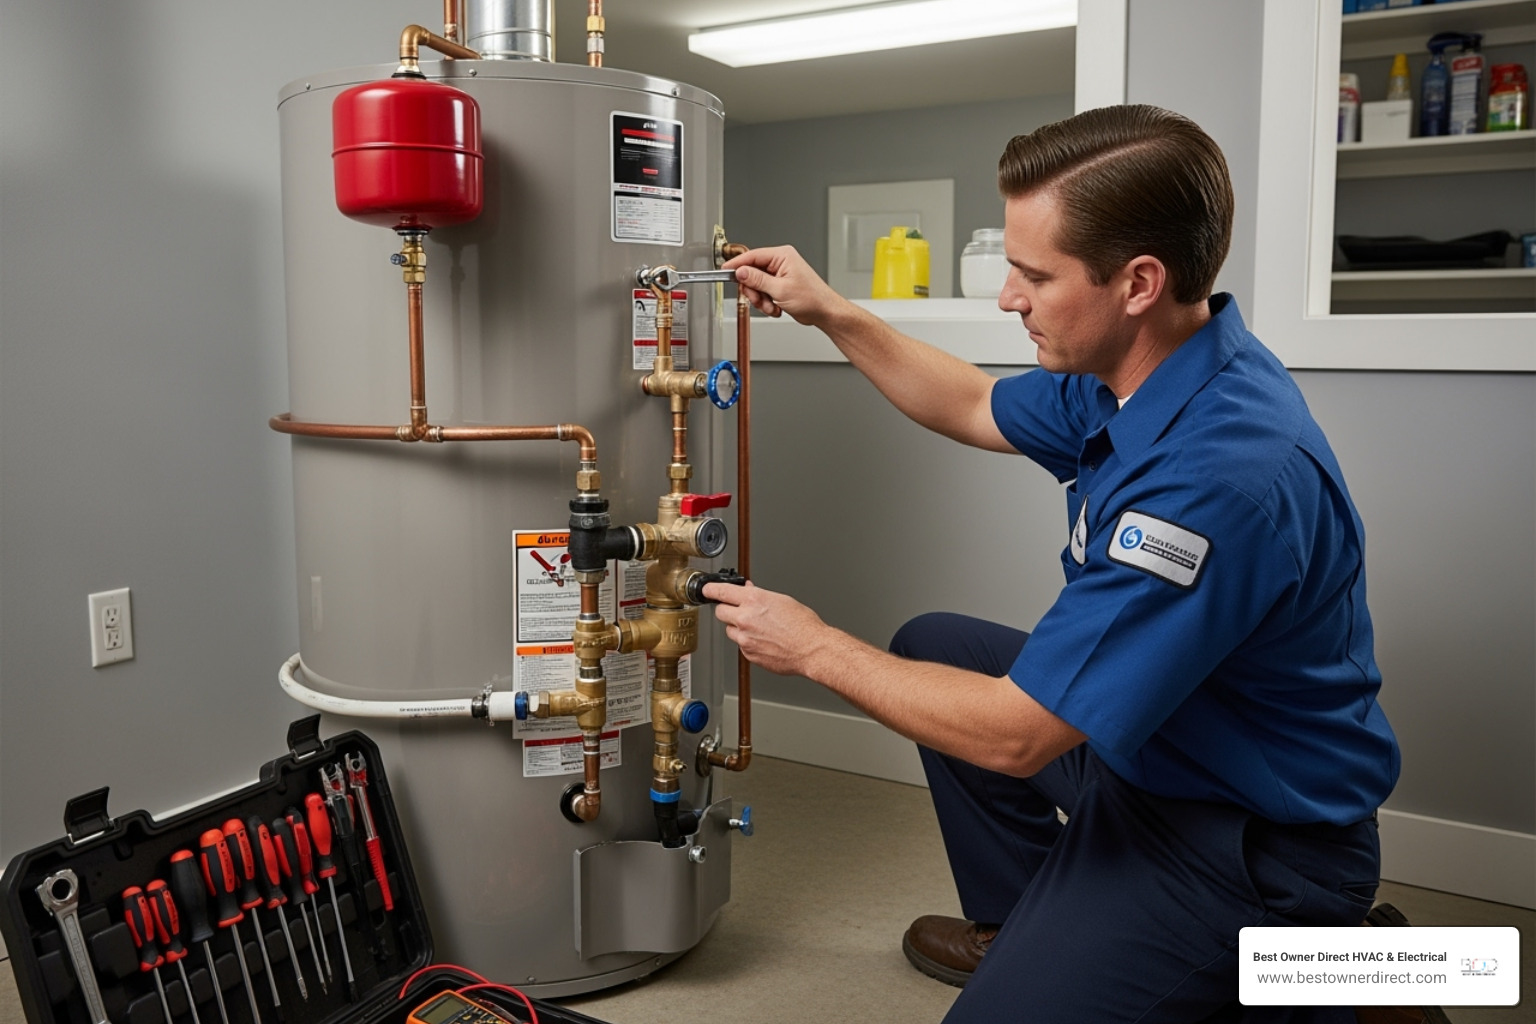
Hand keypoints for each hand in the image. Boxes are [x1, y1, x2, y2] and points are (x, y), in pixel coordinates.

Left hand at [702, 580, 831, 677]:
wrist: (811, 649)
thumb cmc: (803, 625)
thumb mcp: (782, 600)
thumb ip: (760, 595)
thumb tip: (748, 591)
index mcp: (754, 600)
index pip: (721, 591)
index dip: (711, 590)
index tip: (706, 590)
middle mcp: (746, 618)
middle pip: (720, 612)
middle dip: (727, 609)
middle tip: (737, 610)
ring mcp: (745, 638)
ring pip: (730, 630)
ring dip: (738, 628)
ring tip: (759, 629)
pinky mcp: (748, 654)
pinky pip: (741, 645)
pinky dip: (748, 642)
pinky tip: (764, 640)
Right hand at [723, 245, 848, 327]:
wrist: (824, 312)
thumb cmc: (812, 298)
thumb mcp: (780, 289)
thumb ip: (757, 279)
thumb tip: (741, 271)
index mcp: (782, 256)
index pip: (752, 256)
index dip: (737, 264)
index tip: (725, 271)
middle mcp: (780, 262)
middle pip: (752, 273)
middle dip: (754, 290)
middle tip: (760, 300)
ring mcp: (780, 274)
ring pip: (756, 285)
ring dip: (760, 299)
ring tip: (771, 306)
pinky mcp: (779, 285)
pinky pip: (763, 292)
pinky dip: (766, 303)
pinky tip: (776, 308)